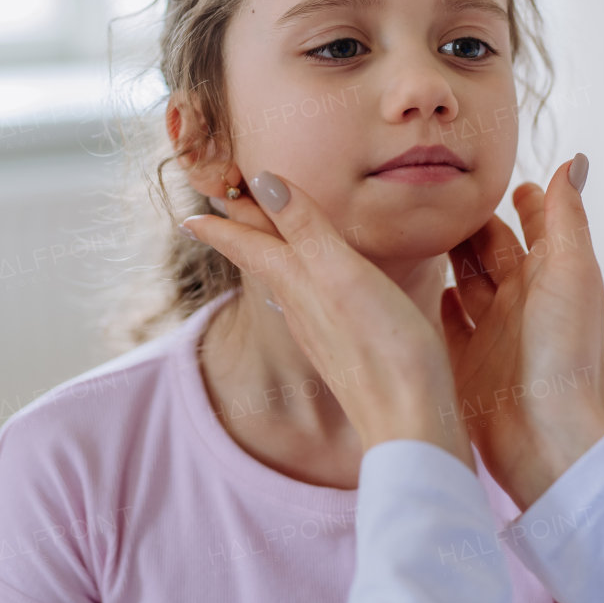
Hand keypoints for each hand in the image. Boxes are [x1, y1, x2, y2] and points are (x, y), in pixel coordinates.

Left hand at [182, 172, 473, 468]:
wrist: (410, 421)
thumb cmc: (383, 347)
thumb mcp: (341, 275)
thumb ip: (307, 228)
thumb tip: (263, 181)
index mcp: (298, 284)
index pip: (251, 244)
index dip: (225, 223)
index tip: (193, 213)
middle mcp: (303, 309)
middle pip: (266, 260)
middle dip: (245, 231)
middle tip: (225, 209)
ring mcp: (325, 332)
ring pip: (287, 282)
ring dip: (273, 253)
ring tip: (265, 237)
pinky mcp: (349, 349)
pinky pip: (313, 303)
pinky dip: (304, 280)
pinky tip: (317, 288)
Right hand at [440, 155, 603, 509]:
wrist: (549, 440)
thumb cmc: (566, 355)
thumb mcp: (571, 272)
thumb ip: (565, 217)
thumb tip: (575, 161)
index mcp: (552, 278)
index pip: (535, 227)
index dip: (524, 202)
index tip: (505, 178)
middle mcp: (522, 304)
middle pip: (493, 252)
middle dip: (474, 224)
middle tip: (442, 196)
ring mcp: (493, 336)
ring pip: (469, 283)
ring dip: (453, 258)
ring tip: (424, 231)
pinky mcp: (466, 366)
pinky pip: (450, 326)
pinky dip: (441, 304)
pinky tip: (427, 289)